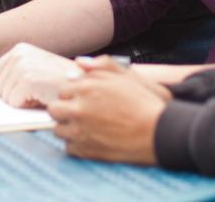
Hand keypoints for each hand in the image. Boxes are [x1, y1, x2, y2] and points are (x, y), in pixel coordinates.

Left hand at [0, 43, 79, 107]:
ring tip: (41, 93)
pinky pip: (13, 103)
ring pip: (4, 97)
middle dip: (15, 95)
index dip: (10, 86)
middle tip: (38, 90)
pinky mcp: (28, 80)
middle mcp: (19, 54)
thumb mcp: (36, 67)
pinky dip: (27, 107)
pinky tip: (42, 98)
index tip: (29, 85)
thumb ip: (12, 64)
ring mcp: (23, 66)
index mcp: (20, 49)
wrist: (85, 84)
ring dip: (22, 102)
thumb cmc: (62, 80)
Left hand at [47, 56, 170, 165]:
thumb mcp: (126, 76)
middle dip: (64, 108)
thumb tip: (78, 63)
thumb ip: (101, 66)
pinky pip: (68, 147)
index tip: (83, 97)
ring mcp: (80, 132)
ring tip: (85, 126)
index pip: (63, 88)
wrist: (159, 133)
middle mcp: (79, 109)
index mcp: (87, 88)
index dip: (74, 93)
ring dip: (68, 127)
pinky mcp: (86, 151)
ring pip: (58, 129)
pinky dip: (76, 144)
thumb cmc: (145, 103)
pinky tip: (90, 139)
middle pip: (54, 109)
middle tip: (80, 111)